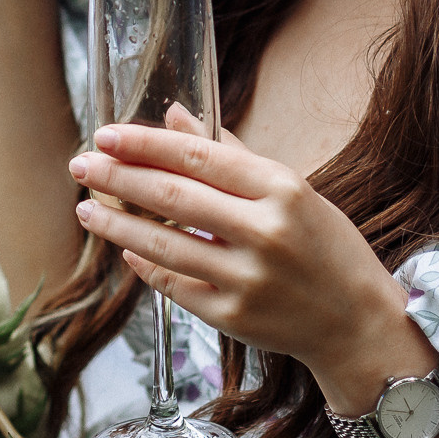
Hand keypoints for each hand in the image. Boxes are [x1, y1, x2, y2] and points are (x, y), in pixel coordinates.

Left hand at [69, 110, 431, 401]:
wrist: (357, 322)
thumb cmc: (325, 246)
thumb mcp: (291, 189)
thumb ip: (231, 153)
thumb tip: (176, 114)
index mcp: (282, 189)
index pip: (198, 156)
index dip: (145, 143)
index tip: (105, 134)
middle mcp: (265, 232)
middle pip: (173, 197)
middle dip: (118, 178)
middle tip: (81, 165)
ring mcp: (247, 279)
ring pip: (163, 245)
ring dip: (116, 224)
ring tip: (86, 209)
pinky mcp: (233, 317)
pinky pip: (174, 285)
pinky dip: (144, 265)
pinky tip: (125, 248)